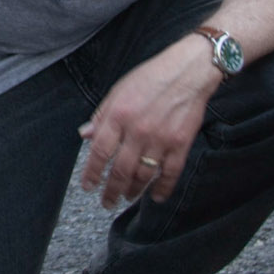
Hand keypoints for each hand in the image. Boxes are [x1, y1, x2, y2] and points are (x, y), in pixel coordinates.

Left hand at [78, 37, 218, 208]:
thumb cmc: (151, 77)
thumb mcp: (119, 90)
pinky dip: (163, 188)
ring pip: (143, 176)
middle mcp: (137, 130)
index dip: (91, 173)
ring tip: (127, 197)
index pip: (99, 152)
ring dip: (133, 191)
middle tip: (107, 202)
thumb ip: (102, 115)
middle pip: (120, 170)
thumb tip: (85, 135)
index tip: (88, 186)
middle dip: (111, 190)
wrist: (188, 72)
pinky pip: (170, 173)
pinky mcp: (180, 144)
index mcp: (119, 115)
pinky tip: (155, 197)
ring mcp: (160, 139)